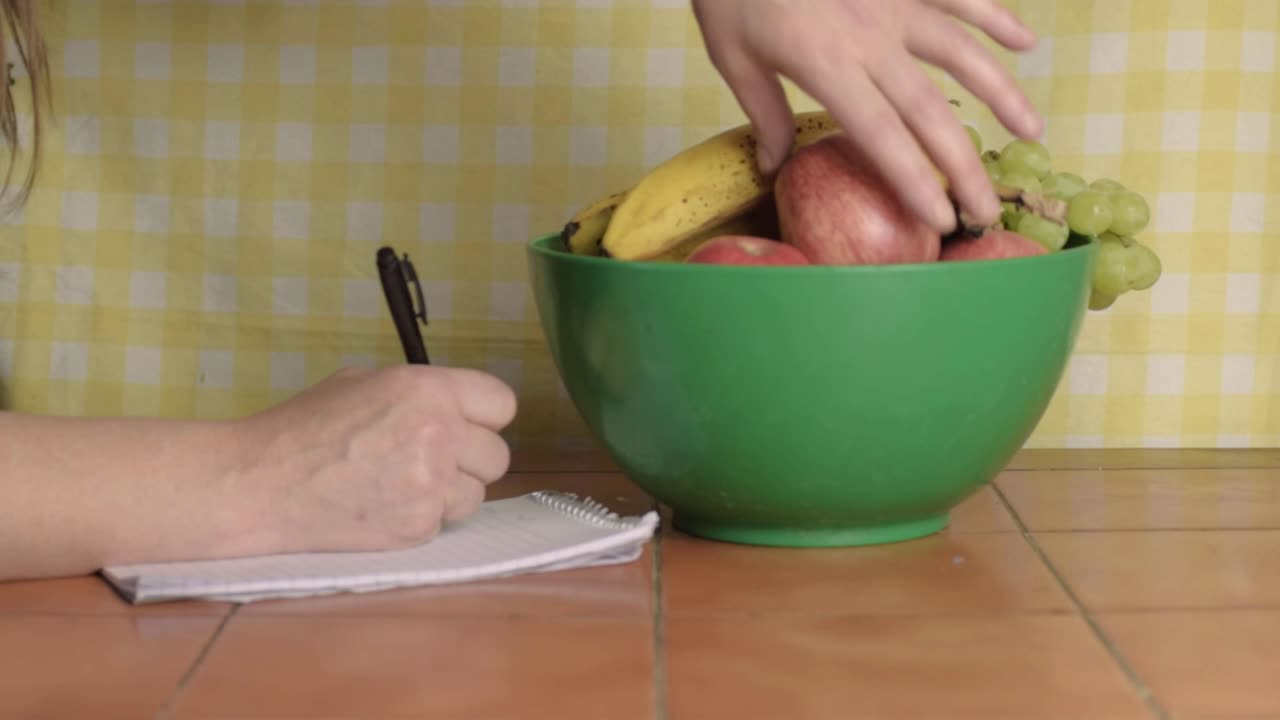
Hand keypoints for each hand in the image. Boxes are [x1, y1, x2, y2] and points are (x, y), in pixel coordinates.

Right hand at [234, 364, 516, 553]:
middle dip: (469, 459)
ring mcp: (431, 485)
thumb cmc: (304, 426)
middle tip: (433, 460)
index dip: (484, 416)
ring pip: (476, 495)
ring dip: (449, 493)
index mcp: (428, 389)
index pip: (502, 403)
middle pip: (497, 456)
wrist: (260, 484)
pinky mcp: (417, 527)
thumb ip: (418, 393)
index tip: (467, 425)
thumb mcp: (364, 382)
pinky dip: (421, 519)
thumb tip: (452, 408)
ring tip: (402, 486)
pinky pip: (444, 523)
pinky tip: (384, 507)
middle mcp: (439, 434)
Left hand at [691, 0, 1042, 232]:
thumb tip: (774, 167)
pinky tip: (1026, 41)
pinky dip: (996, 16)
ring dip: (1002, 95)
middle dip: (963, 166)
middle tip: (987, 211)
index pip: (881, 137)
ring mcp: (895, 1)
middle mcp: (872, 36)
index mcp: (826, 64)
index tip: (941, 220)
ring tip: (1032, 134)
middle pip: (930, 111)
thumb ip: (764, 113)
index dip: (915, 182)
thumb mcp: (733, 55)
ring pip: (963, 52)